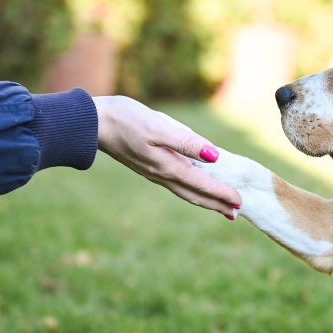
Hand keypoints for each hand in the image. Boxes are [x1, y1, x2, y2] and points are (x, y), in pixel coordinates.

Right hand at [94, 95, 241, 217]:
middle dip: (216, 204)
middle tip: (236, 213)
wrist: (92, 123)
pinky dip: (191, 190)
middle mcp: (162, 174)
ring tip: (220, 207)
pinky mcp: (148, 166)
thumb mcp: (158, 126)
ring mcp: (154, 172)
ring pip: (185, 191)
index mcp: (168, 166)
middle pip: (195, 195)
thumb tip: (213, 155)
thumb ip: (186, 141)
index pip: (202, 184)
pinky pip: (176, 184)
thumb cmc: (125, 119)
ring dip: (204, 200)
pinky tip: (193, 186)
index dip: (222, 193)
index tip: (240, 201)